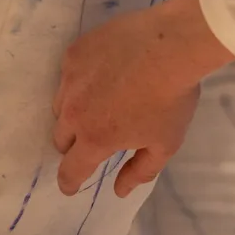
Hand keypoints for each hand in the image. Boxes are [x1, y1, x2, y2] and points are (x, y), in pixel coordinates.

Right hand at [52, 0, 234, 197]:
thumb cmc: (172, 97)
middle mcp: (74, 112)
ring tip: (99, 100)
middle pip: (61, 138)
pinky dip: (79, 78)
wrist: (174, 44)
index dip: (69, 182)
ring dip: (74, 110)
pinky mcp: (75, 52)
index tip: (71, 184)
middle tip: (94, 135)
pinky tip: (101, 70)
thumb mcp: (165, 143)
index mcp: (95, 138)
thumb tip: (119, 190)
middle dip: (74, 144)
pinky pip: (68, 73)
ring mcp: (71, 79)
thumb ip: (140, 171)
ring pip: (61, 105)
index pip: (70, 170)